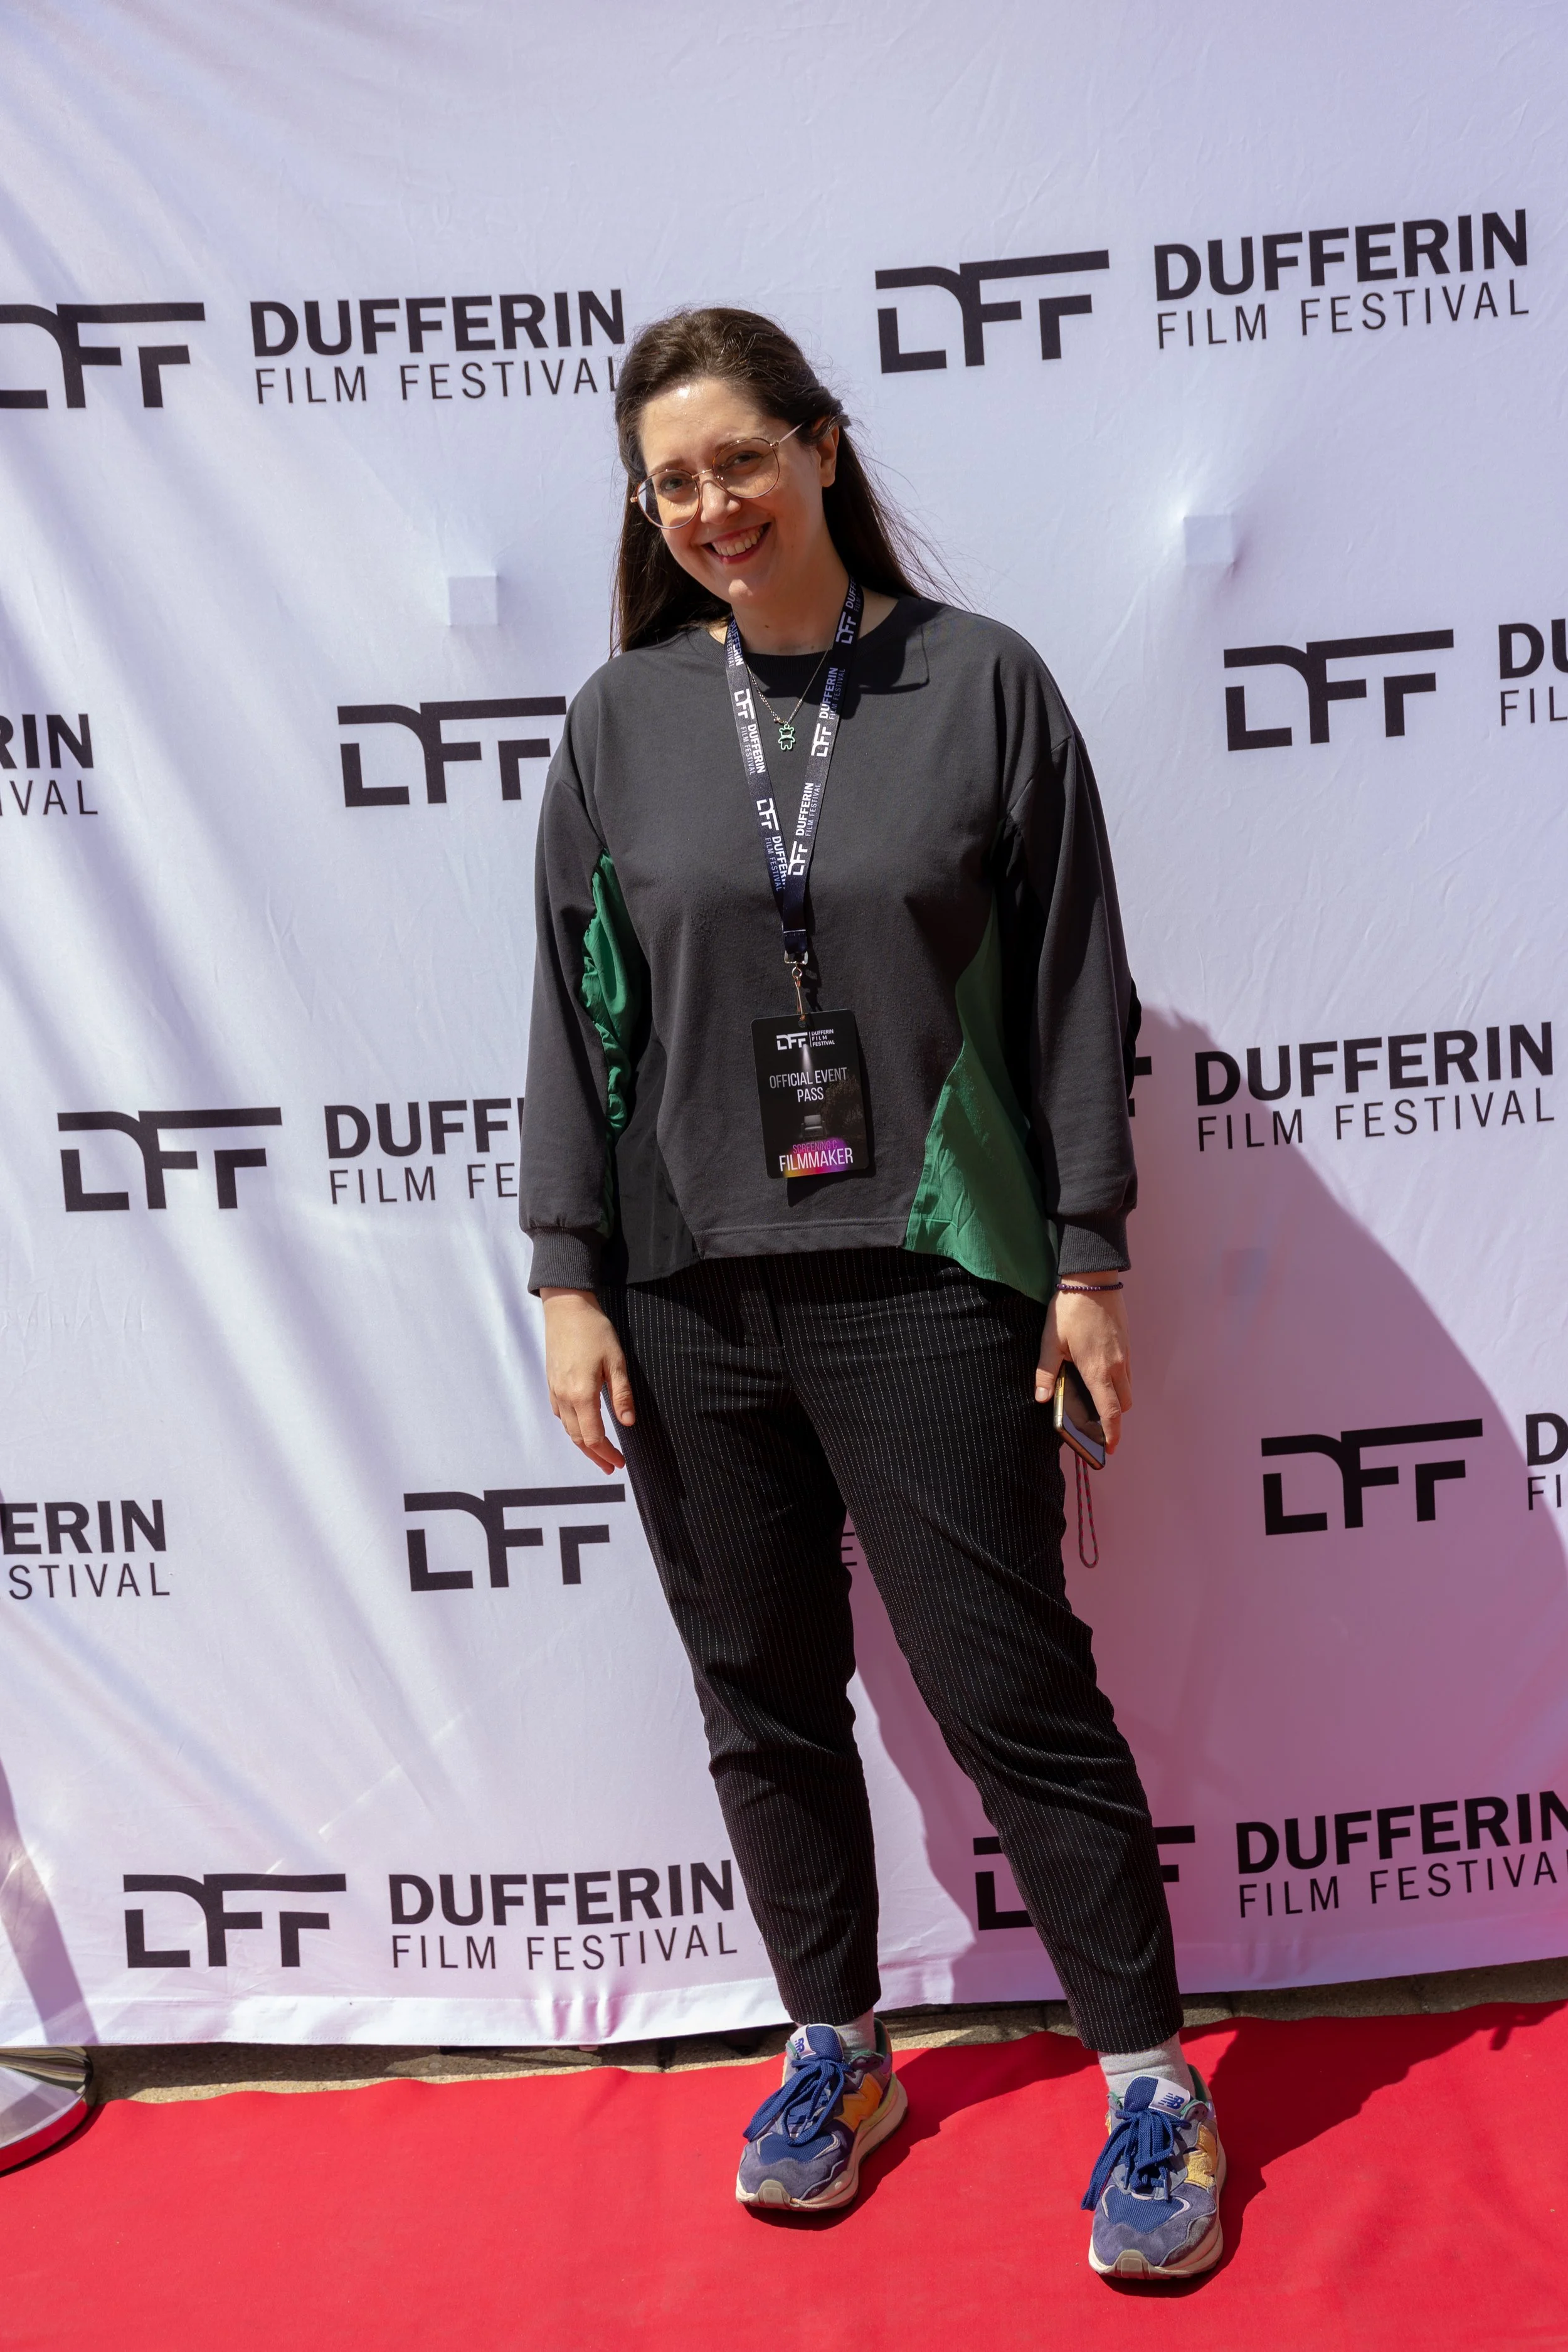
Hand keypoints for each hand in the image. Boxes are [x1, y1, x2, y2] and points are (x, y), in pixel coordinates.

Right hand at [541, 1288, 634, 1472]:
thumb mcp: (616, 1361)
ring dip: (583, 1444)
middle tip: (611, 1466)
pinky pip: (560, 1414)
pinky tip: (582, 1427)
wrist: (566, 1308)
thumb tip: (629, 1423)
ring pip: (567, 1428)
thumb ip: (622, 1394)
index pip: (593, 1436)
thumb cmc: (594, 1330)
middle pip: (577, 1438)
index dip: (607, 1454)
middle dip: (595, 1456)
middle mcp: (564, 1397)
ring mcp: (554, 1390)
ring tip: (598, 1453)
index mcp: (581, 1394)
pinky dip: (572, 1427)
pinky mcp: (551, 1382)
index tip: (620, 1463)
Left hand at [1035, 1278, 1131, 1454]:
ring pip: (1127, 1387)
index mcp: (1098, 1370)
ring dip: (1116, 1397)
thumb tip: (1042, 1398)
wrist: (1093, 1279)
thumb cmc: (1069, 1310)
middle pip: (1123, 1404)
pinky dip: (1117, 1379)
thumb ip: (1046, 1372)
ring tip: (1094, 1395)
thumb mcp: (1051, 1341)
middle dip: (1113, 1416)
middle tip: (1096, 1421)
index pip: (1111, 1412)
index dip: (1112, 1433)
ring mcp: (1125, 1354)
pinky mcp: (1126, 1343)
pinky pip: (1127, 1371)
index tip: (1109, 1447)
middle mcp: (1117, 1366)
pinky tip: (1098, 1370)